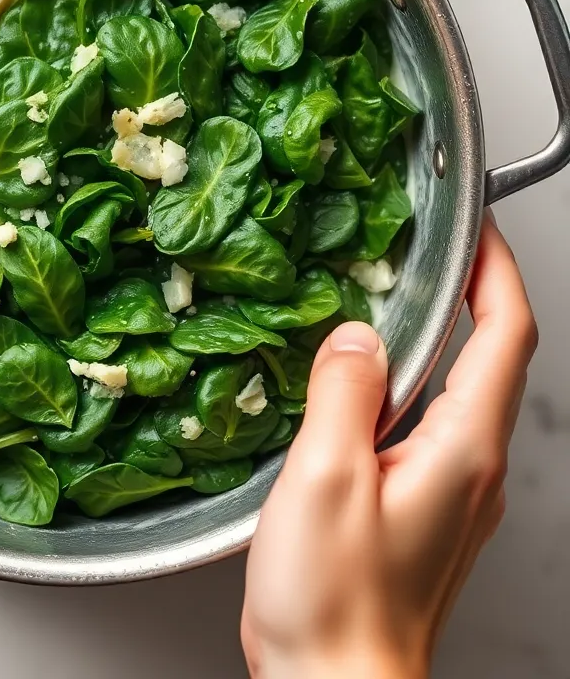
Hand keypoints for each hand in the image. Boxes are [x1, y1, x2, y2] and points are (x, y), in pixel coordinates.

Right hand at [241, 216, 535, 678]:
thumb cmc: (337, 603)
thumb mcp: (325, 479)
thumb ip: (344, 393)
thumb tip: (357, 336)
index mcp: (461, 450)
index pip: (505, 335)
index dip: (496, 271)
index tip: (473, 229)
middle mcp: (469, 468)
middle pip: (487, 357)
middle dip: (463, 294)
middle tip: (419, 251)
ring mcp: (448, 491)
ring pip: (451, 392)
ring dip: (428, 339)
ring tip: (379, 303)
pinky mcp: (417, 508)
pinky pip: (420, 426)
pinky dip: (398, 386)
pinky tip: (350, 386)